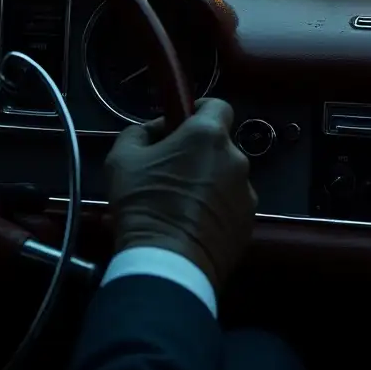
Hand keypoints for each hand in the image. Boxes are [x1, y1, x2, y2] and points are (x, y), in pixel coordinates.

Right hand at [104, 98, 256, 290]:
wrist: (167, 264)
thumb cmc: (143, 204)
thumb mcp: (121, 160)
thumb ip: (137, 134)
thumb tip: (150, 132)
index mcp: (209, 135)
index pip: (218, 105)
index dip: (200, 110)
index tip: (182, 123)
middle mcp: (235, 158)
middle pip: (219, 146)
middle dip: (198, 154)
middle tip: (170, 172)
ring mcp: (246, 192)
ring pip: (226, 177)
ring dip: (208, 183)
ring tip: (179, 205)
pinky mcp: (248, 222)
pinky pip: (230, 206)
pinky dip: (216, 210)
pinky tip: (192, 226)